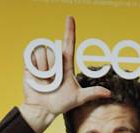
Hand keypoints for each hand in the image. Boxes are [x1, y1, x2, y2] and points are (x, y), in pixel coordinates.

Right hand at [18, 16, 110, 132]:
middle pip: (55, 51)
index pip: (69, 43)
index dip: (69, 30)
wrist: (43, 109)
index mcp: (66, 64)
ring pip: (44, 54)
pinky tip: (36, 78)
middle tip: (53, 82)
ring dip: (45, 71)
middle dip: (54, 68)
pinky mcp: (30, 62)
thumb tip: (109, 93)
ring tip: (45, 81)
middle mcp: (54, 60)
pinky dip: (35, 69)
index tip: (70, 18)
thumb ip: (92, 93)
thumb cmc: (61, 103)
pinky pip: (32, 56)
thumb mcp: (78, 98)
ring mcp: (41, 60)